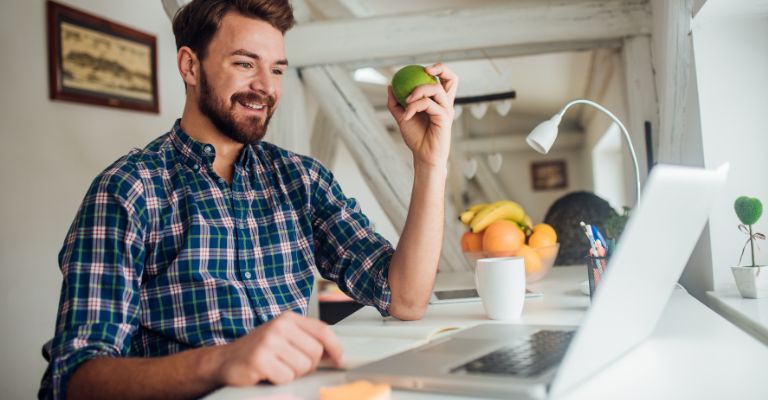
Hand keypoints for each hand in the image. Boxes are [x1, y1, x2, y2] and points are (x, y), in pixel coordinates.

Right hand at [215, 311, 342, 384]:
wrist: (226, 360)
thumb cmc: (260, 351)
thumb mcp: (285, 338)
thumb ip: (308, 340)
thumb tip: (335, 354)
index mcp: (288, 319)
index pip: (323, 331)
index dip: (335, 347)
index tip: (339, 360)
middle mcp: (279, 326)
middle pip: (315, 353)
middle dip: (307, 365)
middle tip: (289, 364)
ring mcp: (268, 342)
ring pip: (302, 367)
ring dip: (291, 373)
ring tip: (276, 367)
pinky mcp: (260, 360)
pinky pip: (286, 377)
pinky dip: (279, 380)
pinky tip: (267, 373)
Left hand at [387, 63, 458, 168]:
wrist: (422, 155)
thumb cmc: (416, 137)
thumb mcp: (402, 117)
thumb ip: (396, 102)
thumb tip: (390, 86)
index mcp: (439, 101)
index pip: (445, 80)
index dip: (438, 69)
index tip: (423, 69)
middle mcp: (445, 104)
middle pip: (452, 78)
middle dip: (441, 68)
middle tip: (425, 70)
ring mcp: (446, 110)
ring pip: (435, 89)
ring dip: (418, 91)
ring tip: (406, 101)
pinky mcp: (444, 117)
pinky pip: (427, 104)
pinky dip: (414, 107)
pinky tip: (406, 115)